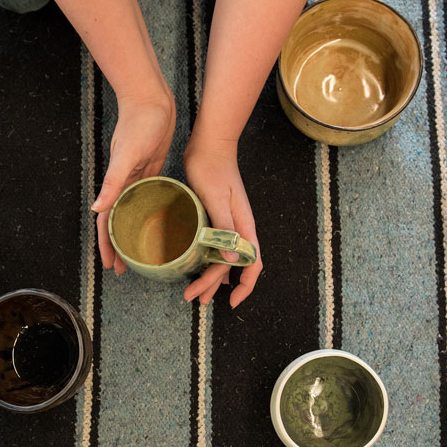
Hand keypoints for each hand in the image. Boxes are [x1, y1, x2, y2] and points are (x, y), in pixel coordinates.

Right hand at [92, 89, 176, 273]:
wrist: (150, 98)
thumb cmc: (138, 123)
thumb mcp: (127, 155)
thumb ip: (112, 182)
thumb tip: (96, 209)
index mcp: (117, 183)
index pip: (108, 222)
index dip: (108, 245)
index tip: (110, 266)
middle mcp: (125, 184)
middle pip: (119, 222)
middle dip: (119, 246)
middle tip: (124, 270)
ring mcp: (138, 177)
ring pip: (133, 213)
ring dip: (134, 232)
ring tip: (142, 252)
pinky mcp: (152, 169)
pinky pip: (148, 197)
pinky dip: (149, 212)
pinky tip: (159, 222)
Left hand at [183, 139, 261, 307]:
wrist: (208, 144)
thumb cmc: (211, 167)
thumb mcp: (216, 198)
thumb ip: (224, 227)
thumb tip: (232, 260)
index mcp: (244, 225)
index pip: (253, 264)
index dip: (245, 286)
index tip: (231, 302)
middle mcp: (239, 228)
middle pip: (234, 266)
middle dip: (216, 286)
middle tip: (195, 299)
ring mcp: (228, 223)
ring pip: (223, 258)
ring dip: (210, 277)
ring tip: (194, 292)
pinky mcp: (215, 217)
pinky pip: (214, 246)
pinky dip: (205, 261)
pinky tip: (195, 266)